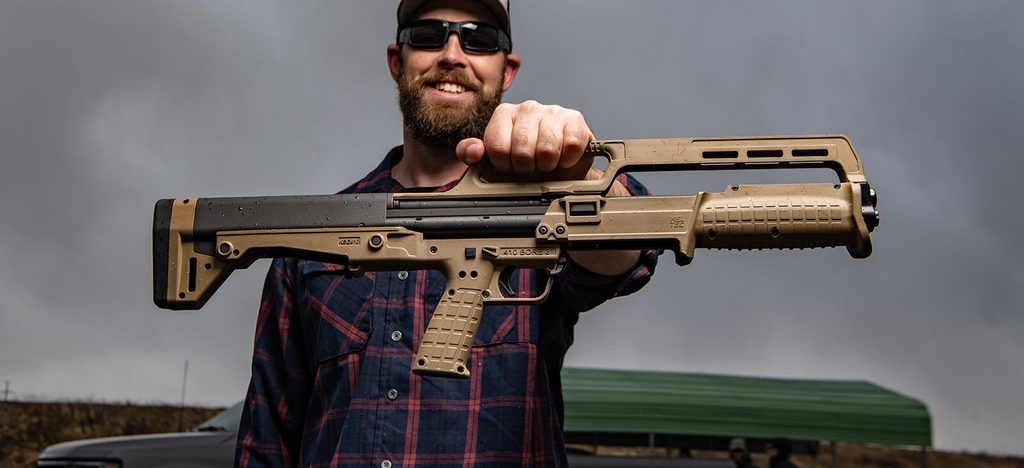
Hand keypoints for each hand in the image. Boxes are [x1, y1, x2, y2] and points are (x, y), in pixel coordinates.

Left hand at [456, 100, 593, 181]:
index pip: (497, 147)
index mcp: (504, 114)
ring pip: (546, 150)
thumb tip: (474, 150)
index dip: (504, 166)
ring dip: (547, 166)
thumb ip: (472, 154)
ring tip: (546, 163)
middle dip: (526, 168)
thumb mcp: (493, 161)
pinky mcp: (575, 120)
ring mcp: (553, 111)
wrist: (560, 169)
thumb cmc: (526, 163)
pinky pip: (570, 146)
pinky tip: (563, 157)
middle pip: (521, 151)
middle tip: (530, 166)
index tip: (509, 167)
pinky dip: (567, 161)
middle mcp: (527, 108)